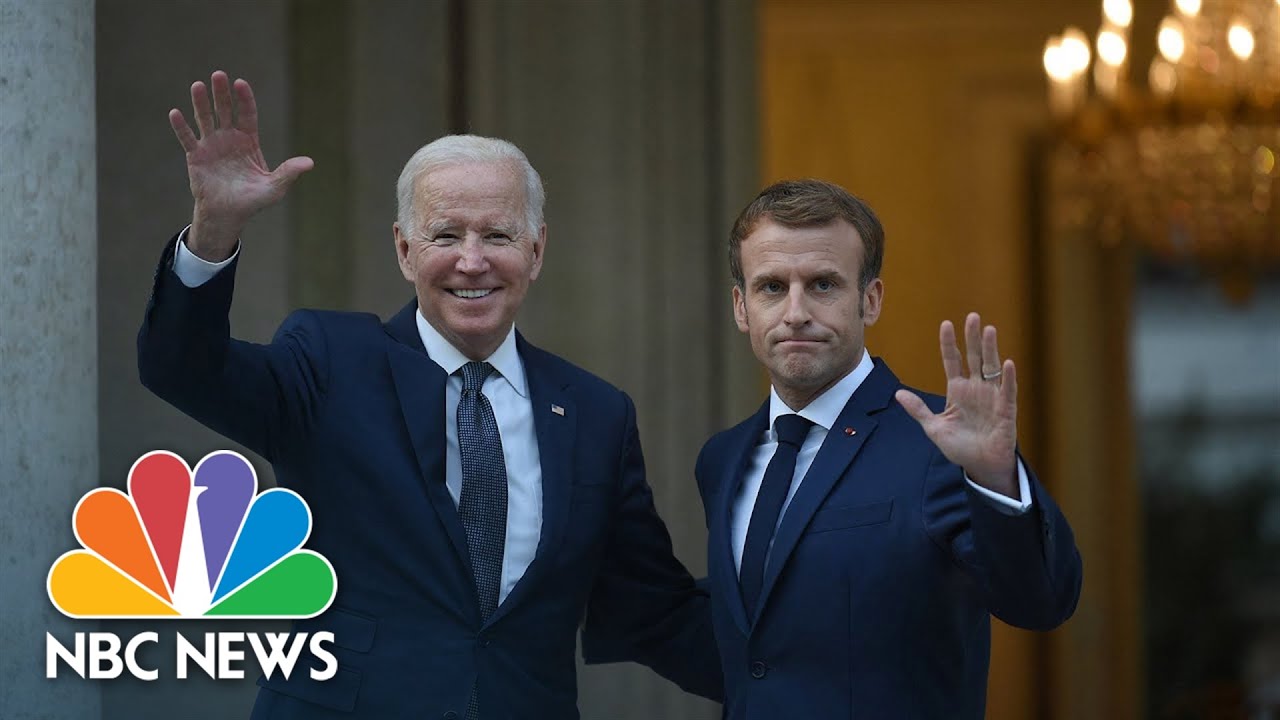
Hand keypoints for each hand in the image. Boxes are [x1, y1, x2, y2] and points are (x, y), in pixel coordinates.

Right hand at [168, 71, 312, 260]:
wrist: (229, 214)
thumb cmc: (253, 200)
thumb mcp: (275, 187)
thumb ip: (289, 173)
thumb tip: (310, 163)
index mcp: (248, 141)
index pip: (247, 114)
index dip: (244, 99)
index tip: (240, 83)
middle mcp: (229, 138)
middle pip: (225, 110)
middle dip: (222, 93)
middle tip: (219, 74)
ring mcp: (211, 145)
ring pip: (205, 119)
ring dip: (200, 103)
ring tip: (198, 85)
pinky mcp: (196, 156)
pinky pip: (187, 138)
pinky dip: (181, 127)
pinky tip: (175, 113)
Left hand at [895, 312, 1017, 497]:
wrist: (980, 466)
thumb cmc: (960, 447)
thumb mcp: (934, 428)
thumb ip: (918, 410)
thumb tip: (898, 393)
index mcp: (957, 391)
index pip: (952, 361)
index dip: (949, 344)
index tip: (946, 324)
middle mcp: (975, 389)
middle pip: (974, 358)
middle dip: (972, 338)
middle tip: (972, 317)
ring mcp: (991, 397)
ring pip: (991, 368)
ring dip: (990, 350)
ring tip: (988, 330)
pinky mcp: (1005, 410)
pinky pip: (1008, 391)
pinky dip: (1008, 378)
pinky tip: (1007, 363)